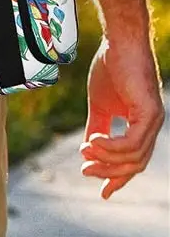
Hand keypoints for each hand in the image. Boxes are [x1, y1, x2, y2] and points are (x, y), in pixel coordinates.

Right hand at [80, 36, 163, 198]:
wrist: (118, 43)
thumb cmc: (110, 69)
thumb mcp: (99, 105)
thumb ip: (96, 127)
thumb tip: (87, 150)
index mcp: (142, 126)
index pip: (134, 161)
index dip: (118, 178)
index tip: (102, 193)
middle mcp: (152, 127)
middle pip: (135, 164)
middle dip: (109, 172)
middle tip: (85, 171)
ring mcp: (154, 120)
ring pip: (134, 157)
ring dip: (106, 158)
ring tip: (84, 151)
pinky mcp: (149, 112)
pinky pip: (132, 142)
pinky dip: (112, 146)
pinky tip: (93, 141)